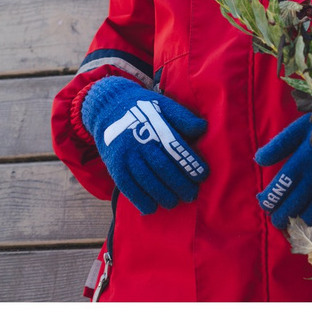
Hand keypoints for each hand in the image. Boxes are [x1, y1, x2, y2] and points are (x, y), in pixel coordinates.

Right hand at [80, 75, 208, 214]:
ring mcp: (125, 156)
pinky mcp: (114, 166)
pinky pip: (126, 187)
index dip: (190, 163)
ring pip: (145, 179)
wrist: (108, 108)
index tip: (203, 175)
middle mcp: (139, 142)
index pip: (176, 147)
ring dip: (161, 194)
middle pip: (162, 167)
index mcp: (155, 125)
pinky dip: (139, 199)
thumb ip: (182, 117)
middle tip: (192, 195)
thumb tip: (202, 128)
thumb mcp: (164, 104)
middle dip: (179, 183)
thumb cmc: (144, 108)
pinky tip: (150, 208)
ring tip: (174, 203)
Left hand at [254, 111, 311, 228]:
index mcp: (302, 161)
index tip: (266, 201)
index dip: (266, 202)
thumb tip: (258, 161)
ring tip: (294, 221)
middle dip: (278, 217)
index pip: (275, 192)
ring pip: (307, 219)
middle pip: (288, 211)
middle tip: (278, 215)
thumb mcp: (302, 128)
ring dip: (297, 224)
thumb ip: (279, 145)